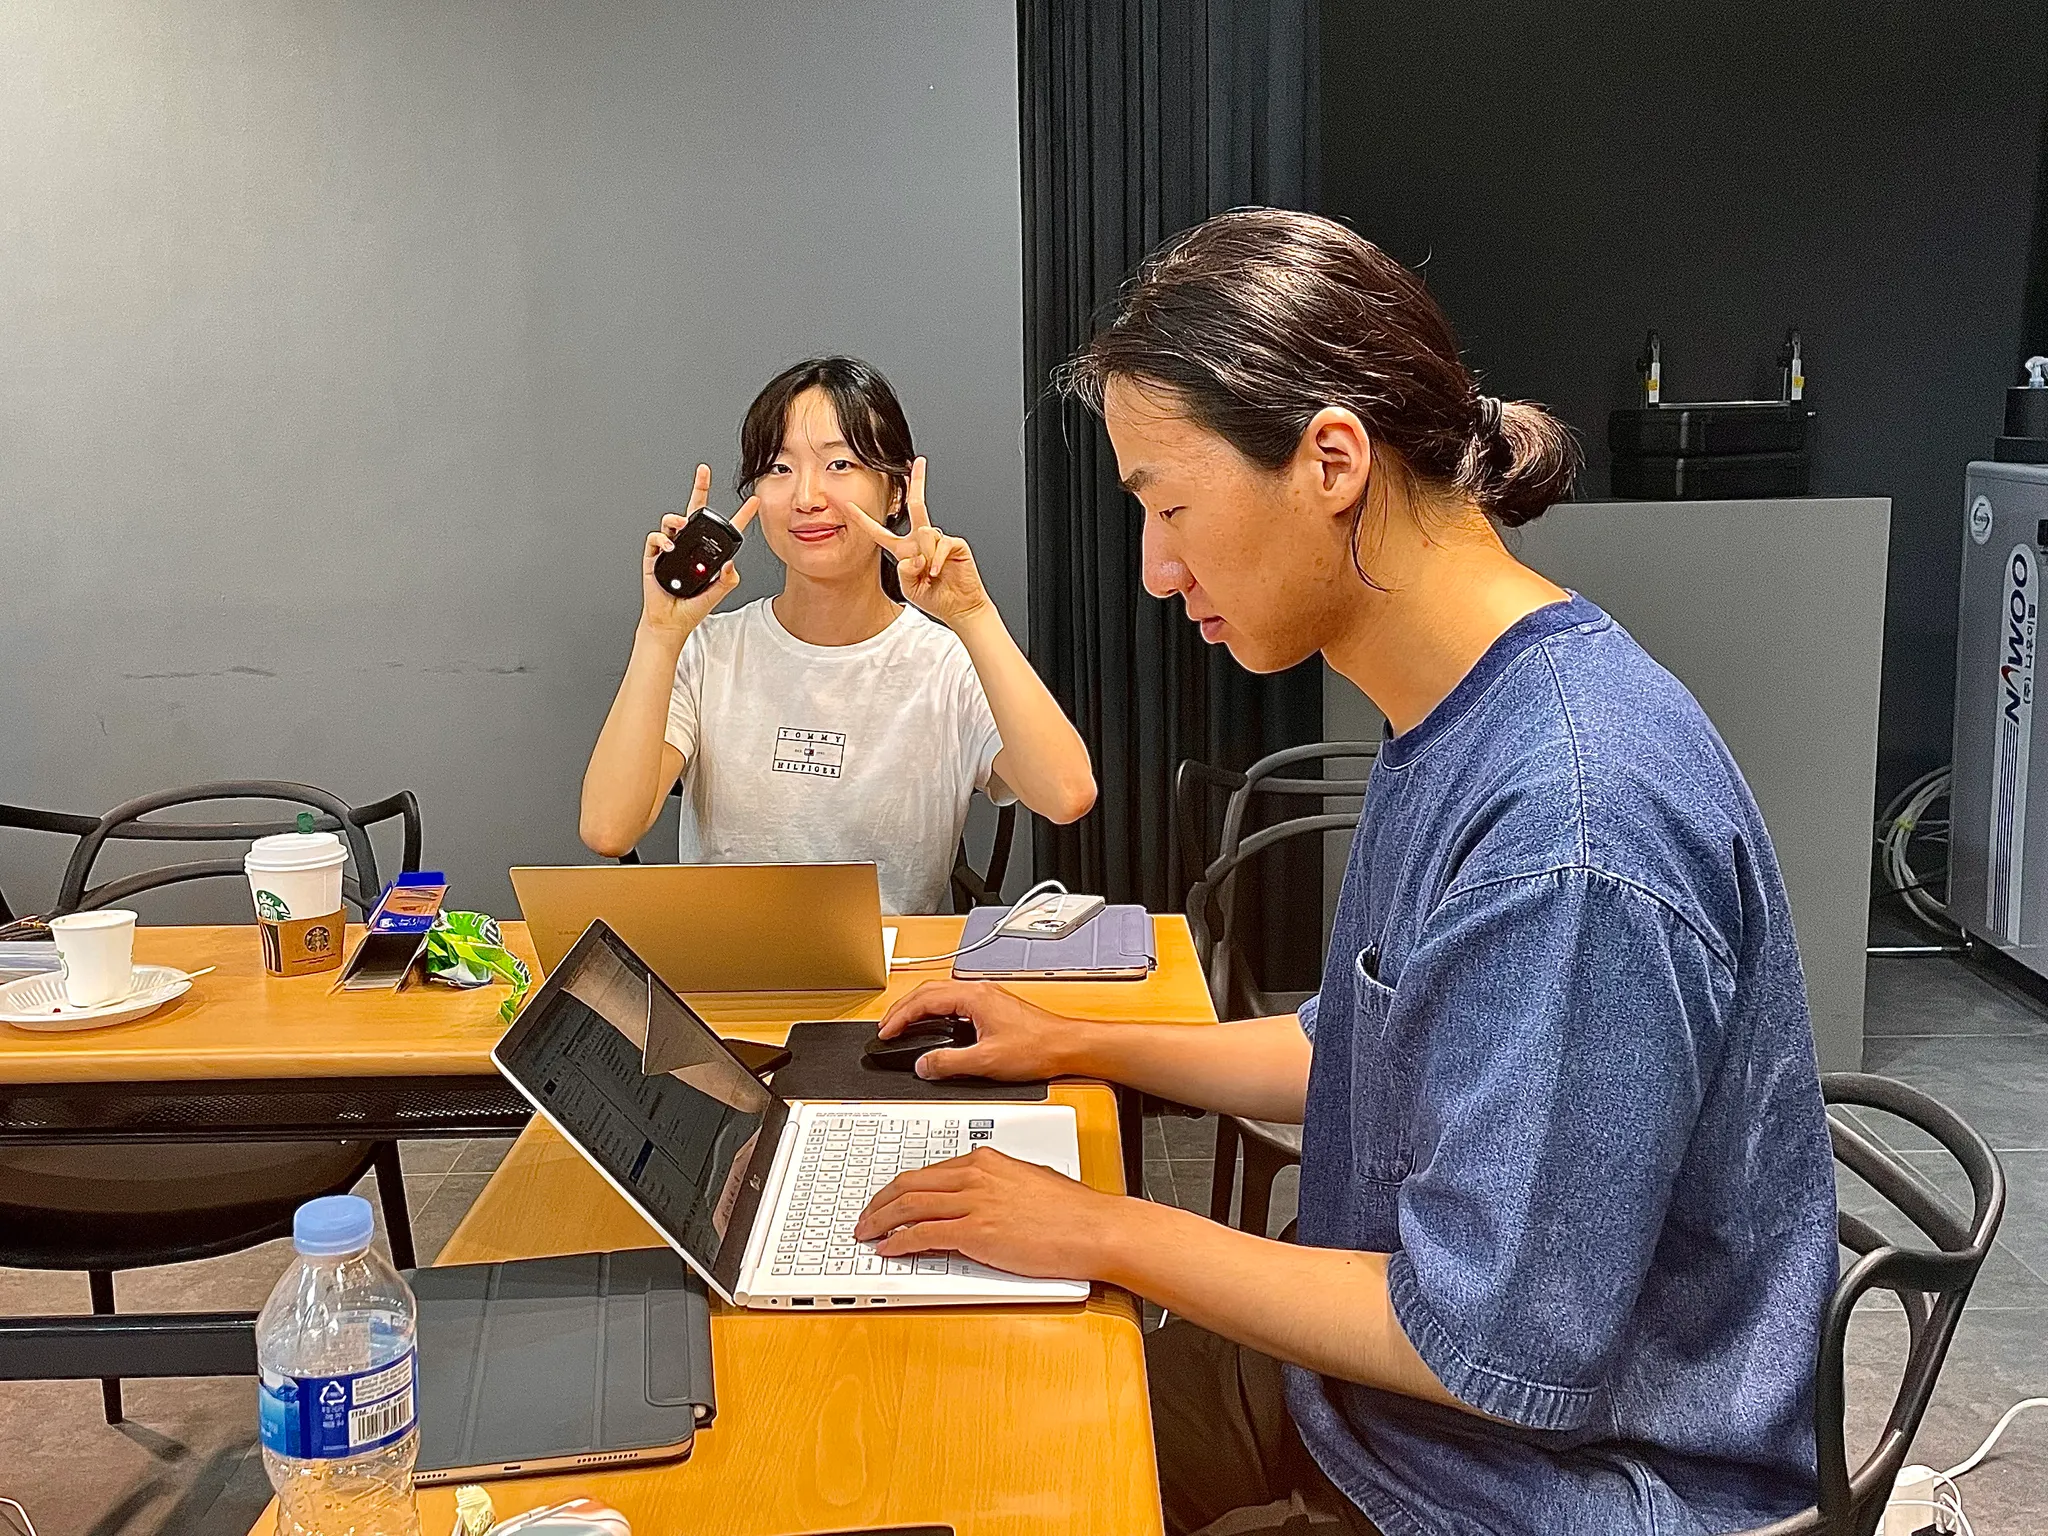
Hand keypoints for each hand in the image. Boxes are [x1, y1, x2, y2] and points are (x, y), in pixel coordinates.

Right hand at [640, 464, 760, 638]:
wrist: (670, 621)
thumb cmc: (693, 608)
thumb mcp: (718, 593)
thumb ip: (728, 580)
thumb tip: (731, 563)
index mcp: (709, 554)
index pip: (727, 529)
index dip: (741, 515)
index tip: (754, 501)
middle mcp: (691, 546)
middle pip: (696, 511)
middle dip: (699, 488)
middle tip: (704, 472)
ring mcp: (672, 548)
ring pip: (674, 520)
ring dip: (678, 518)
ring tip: (683, 526)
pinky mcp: (655, 555)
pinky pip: (656, 538)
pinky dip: (662, 539)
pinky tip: (669, 547)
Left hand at [845, 457, 992, 625]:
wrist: (960, 607)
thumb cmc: (935, 598)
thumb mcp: (910, 588)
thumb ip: (905, 572)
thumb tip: (915, 554)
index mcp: (904, 550)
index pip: (879, 532)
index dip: (863, 519)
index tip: (849, 505)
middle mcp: (920, 540)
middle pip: (916, 506)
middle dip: (918, 482)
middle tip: (918, 463)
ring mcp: (938, 540)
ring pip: (925, 535)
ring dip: (926, 559)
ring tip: (931, 575)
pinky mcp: (954, 544)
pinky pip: (940, 544)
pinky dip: (937, 560)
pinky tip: (938, 572)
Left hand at [853, 1145, 1122, 1278]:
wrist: (1093, 1228)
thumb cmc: (1071, 1212)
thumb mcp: (1026, 1183)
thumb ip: (995, 1187)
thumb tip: (973, 1202)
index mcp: (985, 1161)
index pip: (927, 1171)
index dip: (898, 1187)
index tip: (886, 1199)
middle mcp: (975, 1175)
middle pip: (909, 1184)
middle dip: (880, 1203)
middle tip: (865, 1218)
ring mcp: (974, 1203)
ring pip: (910, 1206)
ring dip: (881, 1222)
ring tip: (868, 1234)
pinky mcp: (977, 1233)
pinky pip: (924, 1235)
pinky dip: (900, 1242)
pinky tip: (890, 1249)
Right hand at [878, 980, 1081, 1080]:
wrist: (1067, 1047)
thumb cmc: (1037, 1048)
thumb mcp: (986, 1061)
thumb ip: (949, 1063)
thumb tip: (923, 1064)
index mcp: (974, 997)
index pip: (925, 1000)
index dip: (900, 1016)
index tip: (886, 1031)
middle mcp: (980, 991)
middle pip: (929, 991)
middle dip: (903, 1009)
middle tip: (887, 1028)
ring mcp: (987, 997)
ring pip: (941, 995)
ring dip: (919, 1008)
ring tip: (903, 1026)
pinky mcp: (993, 1007)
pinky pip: (954, 1002)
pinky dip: (935, 1012)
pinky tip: (933, 1026)